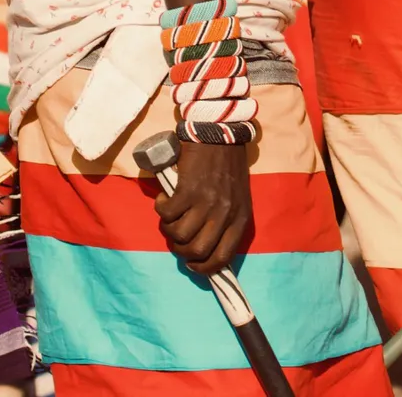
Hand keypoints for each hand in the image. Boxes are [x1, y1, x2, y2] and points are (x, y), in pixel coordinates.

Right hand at [154, 140, 252, 274]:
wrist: (220, 133)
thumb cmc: (227, 166)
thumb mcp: (237, 197)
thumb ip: (226, 221)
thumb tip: (203, 248)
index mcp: (240, 219)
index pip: (222, 259)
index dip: (202, 268)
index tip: (190, 263)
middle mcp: (225, 214)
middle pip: (196, 251)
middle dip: (180, 249)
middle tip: (176, 235)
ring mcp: (206, 202)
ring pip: (178, 235)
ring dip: (168, 228)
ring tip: (170, 214)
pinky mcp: (188, 190)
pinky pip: (167, 213)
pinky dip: (160, 208)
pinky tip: (164, 198)